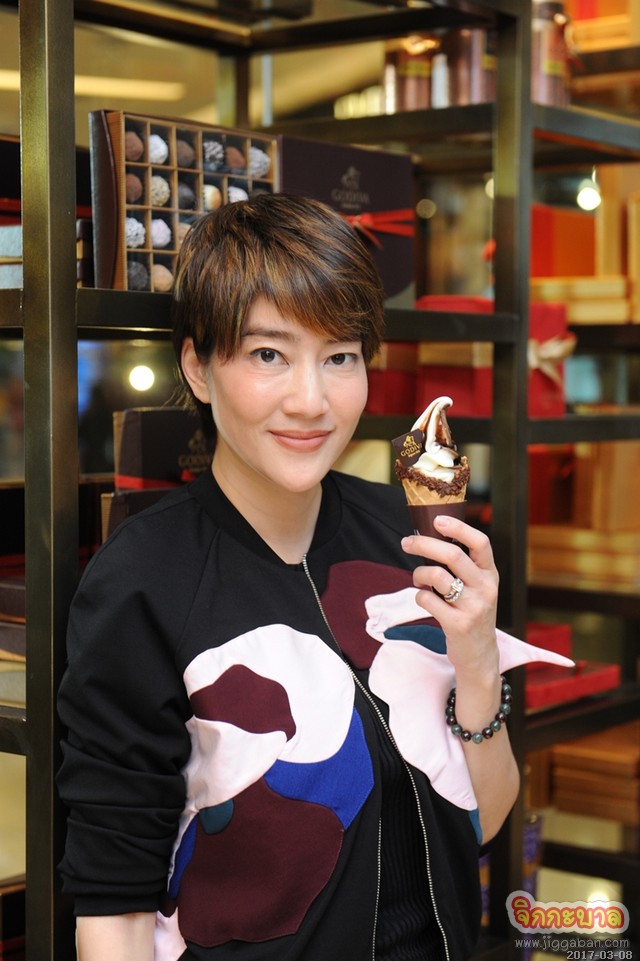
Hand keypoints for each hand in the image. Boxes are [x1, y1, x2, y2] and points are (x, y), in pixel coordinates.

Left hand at [401, 513, 499, 684]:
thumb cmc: (472, 613)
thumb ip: (463, 566)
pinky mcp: (459, 625)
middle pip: (453, 555)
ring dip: (419, 573)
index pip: (481, 543)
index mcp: (490, 574)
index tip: (437, 520)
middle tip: (407, 543)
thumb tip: (430, 538)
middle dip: (423, 544)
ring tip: (417, 578)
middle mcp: (486, 588)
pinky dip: (419, 596)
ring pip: (437, 576)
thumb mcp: (477, 588)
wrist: (480, 654)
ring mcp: (474, 607)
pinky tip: (423, 600)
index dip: (458, 528)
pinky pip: (428, 600)